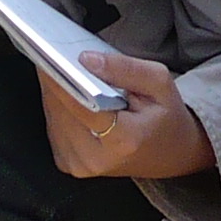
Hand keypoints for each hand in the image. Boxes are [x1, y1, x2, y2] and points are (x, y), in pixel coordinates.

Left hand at [40, 52, 216, 180]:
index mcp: (123, 141)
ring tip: (65, 73)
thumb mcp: (160, 83)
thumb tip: (86, 59)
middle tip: (58, 56)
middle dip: (56, 81)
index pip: (81, 105)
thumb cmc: (166, 117)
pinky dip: (57, 109)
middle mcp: (96, 159)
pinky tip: (70, 96)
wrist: (171, 154)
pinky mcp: (69, 165)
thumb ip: (125, 68)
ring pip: (52, 118)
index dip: (62, 79)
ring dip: (54, 93)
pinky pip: (52, 129)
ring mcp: (80, 165)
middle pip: (61, 111)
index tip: (49, 55)